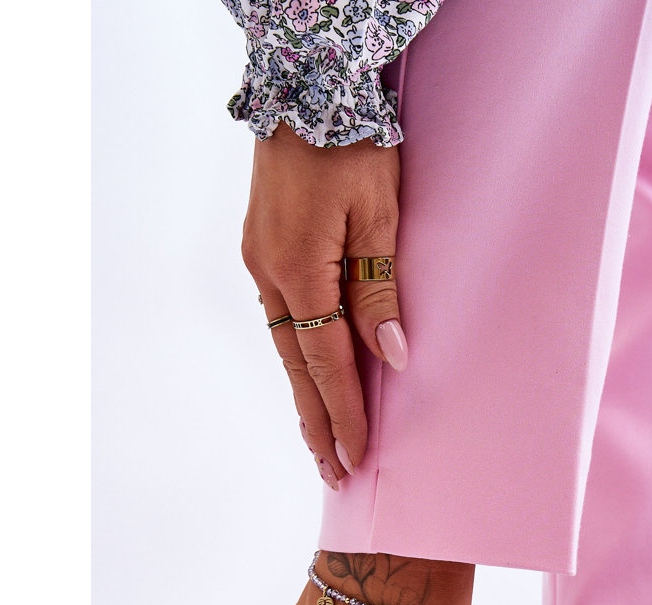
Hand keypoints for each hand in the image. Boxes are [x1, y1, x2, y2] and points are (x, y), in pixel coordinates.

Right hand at [242, 125, 404, 487]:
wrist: (306, 83)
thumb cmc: (351, 142)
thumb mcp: (379, 215)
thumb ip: (380, 291)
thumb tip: (392, 356)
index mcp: (298, 272)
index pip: (327, 365)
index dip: (345, 415)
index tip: (357, 458)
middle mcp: (269, 276)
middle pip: (297, 370)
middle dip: (318, 424)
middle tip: (332, 474)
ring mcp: (260, 263)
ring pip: (286, 348)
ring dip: (305, 397)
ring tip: (322, 441)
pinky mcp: (263, 249)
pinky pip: (283, 321)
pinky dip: (298, 359)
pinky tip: (308, 380)